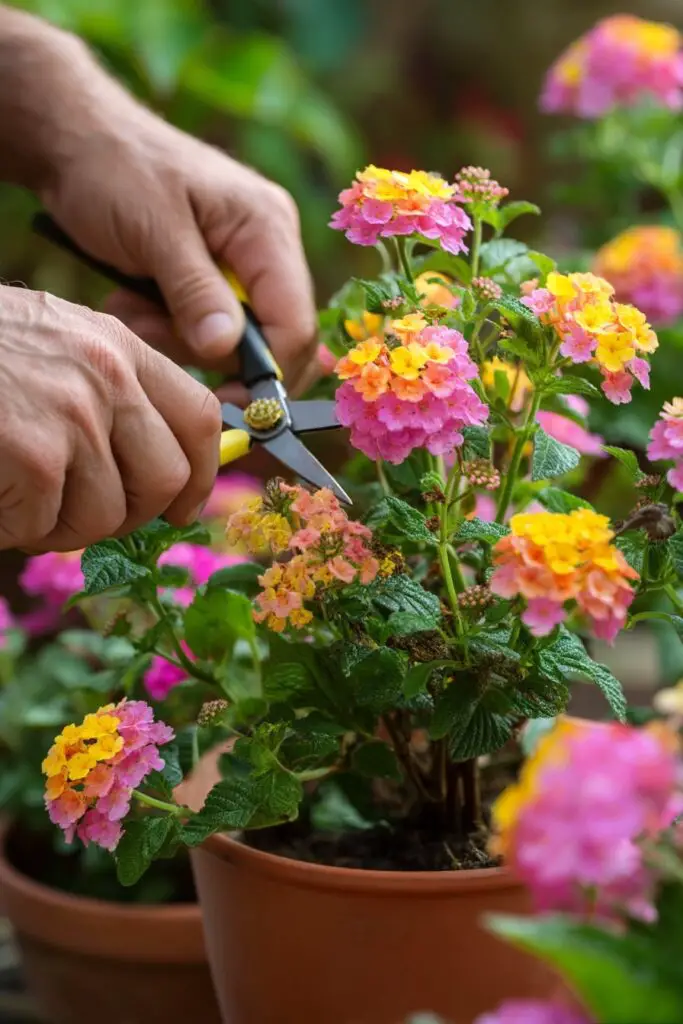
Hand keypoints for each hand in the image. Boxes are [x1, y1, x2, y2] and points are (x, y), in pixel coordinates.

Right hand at [0, 285, 220, 551]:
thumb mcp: (54, 345)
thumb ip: (110, 392)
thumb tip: (161, 470)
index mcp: (118, 347)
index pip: (200, 417)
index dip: (200, 475)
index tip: (179, 508)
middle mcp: (107, 376)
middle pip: (166, 477)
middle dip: (128, 514)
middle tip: (78, 514)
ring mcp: (72, 414)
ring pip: (106, 515)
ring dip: (61, 526)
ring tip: (18, 499)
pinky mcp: (33, 454)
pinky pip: (44, 525)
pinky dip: (14, 527)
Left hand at [37, 54, 315, 387]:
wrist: (76, 137)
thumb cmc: (114, 169)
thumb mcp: (153, 232)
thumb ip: (195, 293)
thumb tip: (226, 353)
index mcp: (268, 228)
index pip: (295, 323)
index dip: (267, 372)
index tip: (225, 402)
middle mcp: (269, 245)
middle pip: (273, 337)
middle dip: (214, 354)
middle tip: (157, 337)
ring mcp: (245, 260)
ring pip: (235, 337)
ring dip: (182, 340)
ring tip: (134, 313)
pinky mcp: (217, 272)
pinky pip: (209, 323)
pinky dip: (172, 327)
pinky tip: (136, 305)